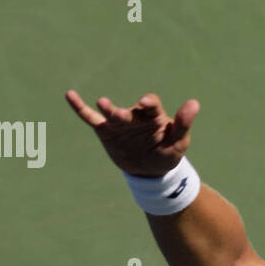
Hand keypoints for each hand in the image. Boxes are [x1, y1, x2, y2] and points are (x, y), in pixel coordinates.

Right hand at [65, 91, 199, 176]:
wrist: (150, 170)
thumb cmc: (167, 153)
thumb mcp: (178, 143)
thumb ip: (183, 124)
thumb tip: (194, 103)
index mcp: (154, 116)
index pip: (151, 105)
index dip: (148, 103)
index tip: (145, 102)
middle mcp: (135, 116)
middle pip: (129, 111)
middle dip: (124, 113)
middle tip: (120, 115)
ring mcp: (119, 122)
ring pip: (110, 114)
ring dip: (107, 109)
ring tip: (102, 103)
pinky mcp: (106, 130)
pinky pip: (91, 118)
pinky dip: (80, 107)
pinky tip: (70, 95)